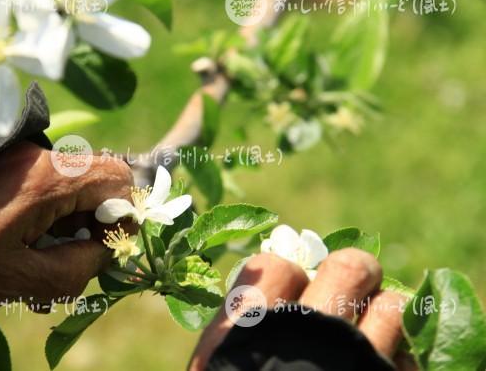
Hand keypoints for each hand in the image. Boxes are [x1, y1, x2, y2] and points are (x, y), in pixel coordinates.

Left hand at [0, 141, 133, 308]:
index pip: (117, 176)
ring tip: (46, 266)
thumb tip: (107, 250)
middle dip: (96, 221)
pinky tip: (28, 250)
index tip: (110, 246)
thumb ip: (80, 267)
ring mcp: (14, 155)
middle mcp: (34, 155)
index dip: (126, 213)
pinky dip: (46, 216)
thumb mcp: (22, 279)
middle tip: (77, 259)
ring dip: (69, 223)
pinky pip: (43, 184)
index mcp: (45, 178)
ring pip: (70, 184)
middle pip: (95, 178)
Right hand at [190, 248, 416, 369]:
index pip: (277, 265)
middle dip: (351, 272)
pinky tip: (387, 362)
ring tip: (375, 329)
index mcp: (248, 327)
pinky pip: (412, 354)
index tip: (291, 288)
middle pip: (349, 268)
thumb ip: (233, 329)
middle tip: (350, 287)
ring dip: (385, 314)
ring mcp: (352, 360)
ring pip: (392, 306)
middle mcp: (305, 334)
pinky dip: (402, 355)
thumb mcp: (214, 363)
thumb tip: (260, 289)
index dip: (286, 275)